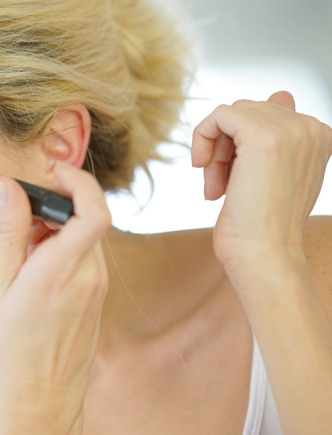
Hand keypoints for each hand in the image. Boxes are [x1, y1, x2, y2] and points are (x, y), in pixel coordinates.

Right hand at [0, 161, 110, 434]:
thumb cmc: (12, 347)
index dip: (79, 181)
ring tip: (25, 251)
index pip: (93, 210)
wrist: (40, 395)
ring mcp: (99, 286)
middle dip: (57, 204)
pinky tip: (38, 268)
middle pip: (88, 215)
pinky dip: (64, 246)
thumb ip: (10, 229)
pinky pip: (87, 254)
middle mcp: (89, 276)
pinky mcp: (99, 294)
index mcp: (60, 271)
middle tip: (23, 216)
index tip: (53, 171)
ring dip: (59, 227)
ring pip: (88, 234)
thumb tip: (8, 185)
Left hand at [191, 91, 330, 274]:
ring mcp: (291, 129)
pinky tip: (202, 167)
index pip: (267, 112)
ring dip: (214, 150)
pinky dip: (201, 138)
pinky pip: (217, 115)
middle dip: (224, 147)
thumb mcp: (274, 172)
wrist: (263, 254)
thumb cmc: (261, 224)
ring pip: (230, 114)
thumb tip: (280, 94)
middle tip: (219, 185)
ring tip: (216, 185)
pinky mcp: (262, 135)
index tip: (236, 178)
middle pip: (246, 112)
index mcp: (320, 135)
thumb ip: (277, 133)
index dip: (240, 144)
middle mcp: (312, 127)